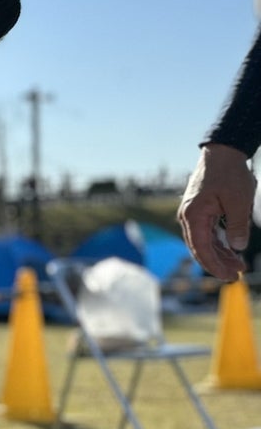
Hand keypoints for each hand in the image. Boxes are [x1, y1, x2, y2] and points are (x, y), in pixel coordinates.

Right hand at [178, 144, 255, 282]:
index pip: (201, 248)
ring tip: (239, 266)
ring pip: (205, 242)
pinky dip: (220, 243)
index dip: (215, 265)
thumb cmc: (230, 174)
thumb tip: (238, 248)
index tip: (229, 277)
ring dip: (221, 255)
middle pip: (201, 248)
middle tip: (236, 276)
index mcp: (193, 216)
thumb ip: (238, 225)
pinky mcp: (201, 211)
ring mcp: (193, 214)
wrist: (222, 152)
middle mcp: (188, 217)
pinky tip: (232, 251)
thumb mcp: (239, 201)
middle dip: (218, 264)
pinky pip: (208, 233)